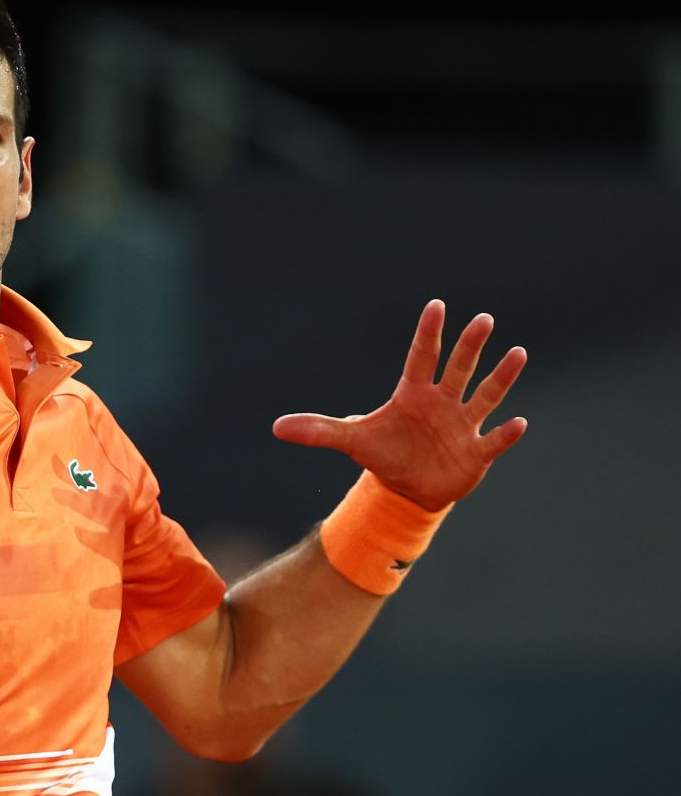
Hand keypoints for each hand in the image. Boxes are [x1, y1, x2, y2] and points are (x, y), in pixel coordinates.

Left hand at [273, 300, 527, 510]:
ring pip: (485, 396)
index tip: (437, 306)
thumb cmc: (384, 454)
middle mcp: (442, 403)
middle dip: (469, 346)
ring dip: (501, 377)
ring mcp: (462, 426)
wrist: (407, 489)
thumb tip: (276, 428)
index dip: (428, 334)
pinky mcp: (475, 453)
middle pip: (458, 369)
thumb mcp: (351, 441)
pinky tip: (519, 423)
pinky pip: (494, 440)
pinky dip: (506, 434)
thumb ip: (318, 431)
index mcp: (413, 395)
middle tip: (484, 319)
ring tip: (518, 353)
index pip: (420, 358)